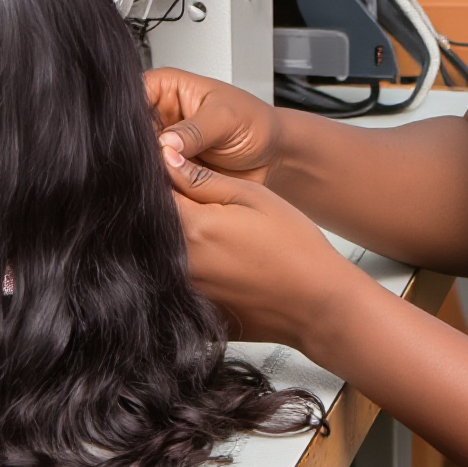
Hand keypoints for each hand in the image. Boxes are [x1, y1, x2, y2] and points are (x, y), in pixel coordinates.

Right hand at [144, 68, 280, 179]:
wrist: (273, 156)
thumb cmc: (255, 124)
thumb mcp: (226, 119)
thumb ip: (195, 130)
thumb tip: (165, 144)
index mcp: (167, 88)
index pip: (132, 98)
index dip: (131, 118)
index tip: (143, 138)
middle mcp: (159, 116)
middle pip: (131, 133)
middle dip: (140, 150)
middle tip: (157, 163)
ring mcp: (162, 146)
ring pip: (140, 160)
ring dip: (149, 171)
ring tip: (168, 177)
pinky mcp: (169, 172)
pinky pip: (154, 180)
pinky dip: (160, 188)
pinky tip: (171, 190)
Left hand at [161, 145, 352, 346]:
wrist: (317, 304)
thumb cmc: (294, 246)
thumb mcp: (253, 197)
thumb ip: (204, 180)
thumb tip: (165, 157)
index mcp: (193, 227)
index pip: (152, 192)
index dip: (160, 176)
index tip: (177, 173)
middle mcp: (179, 263)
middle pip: (151, 224)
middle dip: (166, 207)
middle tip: (204, 205)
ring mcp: (184, 290)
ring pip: (160, 253)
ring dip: (174, 238)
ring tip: (218, 235)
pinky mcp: (192, 309)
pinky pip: (175, 280)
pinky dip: (186, 267)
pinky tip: (222, 263)